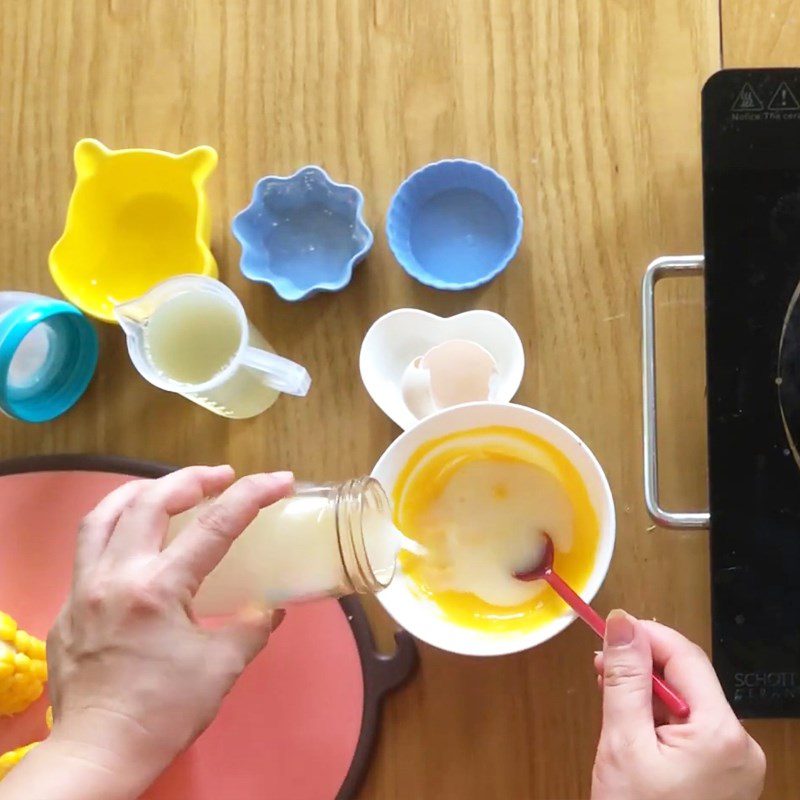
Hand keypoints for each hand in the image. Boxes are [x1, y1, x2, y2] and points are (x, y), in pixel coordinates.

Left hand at [13, 466, 292, 799]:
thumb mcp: (221, 669)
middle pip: (151, 501)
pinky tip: (134, 540)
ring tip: (169, 488)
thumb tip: (268, 609)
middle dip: (192, 479)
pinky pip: (88, 548)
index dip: (252, 495)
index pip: (214, 526)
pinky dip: (116, 527)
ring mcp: (84, 588)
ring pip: (104, 515)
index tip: (280, 480)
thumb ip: (250, 628)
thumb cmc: (164, 712)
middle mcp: (116, 576)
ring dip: (141, 491)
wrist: (99, 753)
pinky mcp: (68, 605)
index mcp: (158, 590)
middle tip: (222, 476)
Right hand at [591, 611, 765, 799]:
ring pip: (686, 704)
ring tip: (610, 697)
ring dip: (646, 693)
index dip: (646, 635)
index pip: (686, 657)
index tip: (608, 630)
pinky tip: (630, 725)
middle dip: (643, 666)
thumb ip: (625, 678)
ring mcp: (735, 765)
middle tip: (600, 669)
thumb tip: (622, 621)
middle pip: (688, 680)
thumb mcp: (623, 744)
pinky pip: (689, 730)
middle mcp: (740, 746)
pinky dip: (657, 720)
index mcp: (723, 734)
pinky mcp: (723, 778)